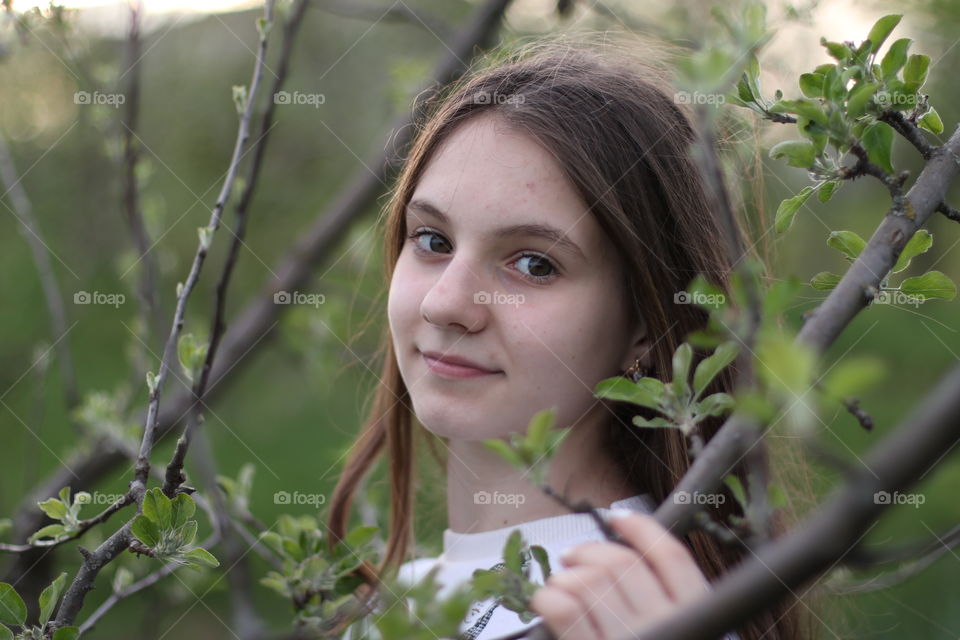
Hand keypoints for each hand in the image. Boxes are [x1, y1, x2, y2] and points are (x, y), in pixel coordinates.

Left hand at [529, 510, 710, 639]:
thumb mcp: (680, 635)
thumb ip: (665, 605)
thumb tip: (623, 559)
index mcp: (698, 619)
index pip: (671, 557)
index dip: (642, 529)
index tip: (617, 518)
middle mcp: (668, 627)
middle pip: (621, 565)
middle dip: (590, 552)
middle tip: (571, 558)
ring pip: (589, 582)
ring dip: (565, 576)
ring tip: (559, 584)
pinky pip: (564, 610)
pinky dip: (548, 597)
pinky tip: (545, 601)